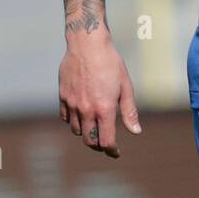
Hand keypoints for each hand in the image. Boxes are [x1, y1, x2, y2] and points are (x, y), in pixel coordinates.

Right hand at [58, 32, 141, 157]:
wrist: (87, 45)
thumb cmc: (110, 63)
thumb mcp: (125, 86)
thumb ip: (129, 111)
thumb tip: (136, 131)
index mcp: (104, 109)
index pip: (106, 141)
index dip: (112, 151)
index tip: (116, 152)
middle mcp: (86, 110)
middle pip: (89, 140)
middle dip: (98, 145)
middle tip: (106, 142)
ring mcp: (72, 104)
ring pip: (76, 130)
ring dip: (86, 132)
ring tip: (94, 126)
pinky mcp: (62, 97)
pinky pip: (66, 117)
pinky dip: (73, 121)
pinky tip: (81, 115)